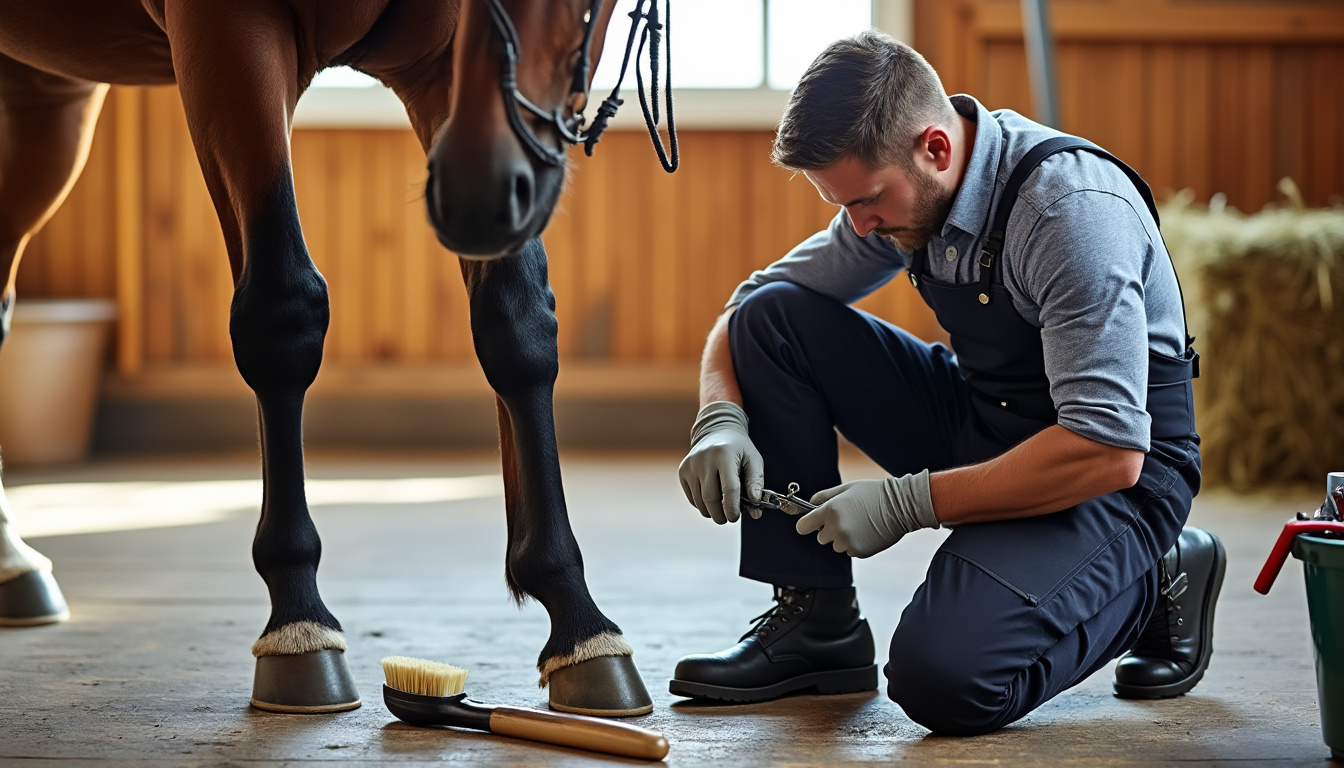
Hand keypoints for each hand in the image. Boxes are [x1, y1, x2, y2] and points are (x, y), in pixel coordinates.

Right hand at [678, 401, 763, 523]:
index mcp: (724, 455)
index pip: (728, 488)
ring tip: (721, 509)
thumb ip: (756, 481)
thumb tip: (755, 502)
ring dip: (711, 511)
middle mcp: (704, 459)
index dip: (732, 507)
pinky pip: (692, 497)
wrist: (716, 431)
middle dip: (720, 514)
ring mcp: (691, 465)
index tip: (735, 517)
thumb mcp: (753, 459)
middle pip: (710, 498)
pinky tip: (711, 498)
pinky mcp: (683, 470)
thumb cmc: (738, 449)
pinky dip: (701, 504)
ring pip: (699, 501)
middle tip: (728, 518)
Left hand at [794, 471, 938, 557]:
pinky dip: (855, 544)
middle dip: (829, 530)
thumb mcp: (846, 489)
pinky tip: (867, 532)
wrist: (900, 506)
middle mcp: (835, 529)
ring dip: (843, 538)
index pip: (803, 526)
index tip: (811, 523)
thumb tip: (810, 504)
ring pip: (836, 545)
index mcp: (829, 511)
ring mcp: (847, 542)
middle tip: (847, 518)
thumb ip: (824, 497)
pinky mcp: (859, 552)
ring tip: (860, 524)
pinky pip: (849, 550)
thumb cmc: (873, 493)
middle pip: (820, 537)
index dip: (807, 524)